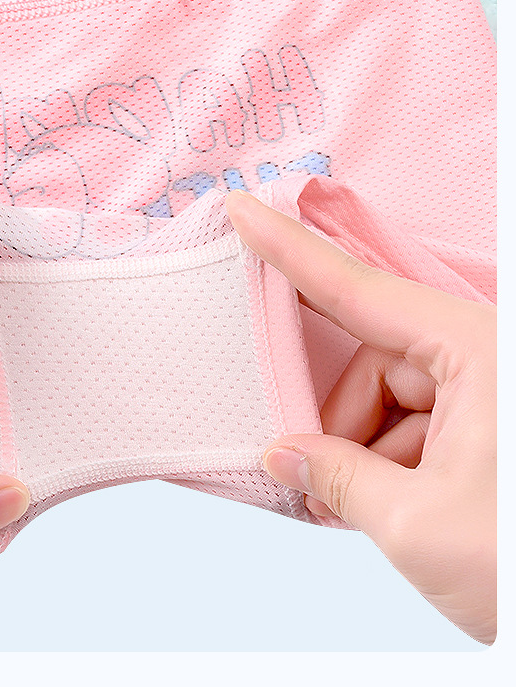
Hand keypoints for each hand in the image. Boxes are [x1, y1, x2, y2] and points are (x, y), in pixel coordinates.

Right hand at [226, 191, 495, 644]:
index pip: (361, 290)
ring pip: (397, 395)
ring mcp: (491, 388)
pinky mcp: (494, 422)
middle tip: (307, 477)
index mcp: (475, 350)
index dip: (291, 253)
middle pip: (377, 360)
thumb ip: (338, 480)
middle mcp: (485, 354)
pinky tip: (383, 507)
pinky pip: (424, 421)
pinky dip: (395, 460)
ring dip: (367, 450)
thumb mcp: (417, 525)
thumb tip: (282, 457)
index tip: (243, 210)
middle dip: (339, 420)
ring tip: (358, 511)